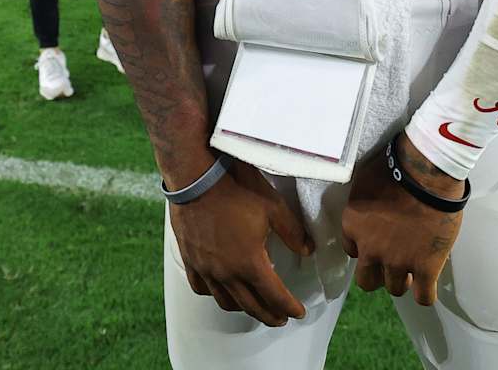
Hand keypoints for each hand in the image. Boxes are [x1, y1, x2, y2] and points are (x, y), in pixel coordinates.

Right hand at [167, 160, 312, 326]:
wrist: (197, 177)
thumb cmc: (236, 189)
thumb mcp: (273, 207)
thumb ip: (293, 232)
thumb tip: (308, 249)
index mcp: (250, 262)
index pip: (274, 295)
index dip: (289, 307)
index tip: (299, 312)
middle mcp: (227, 272)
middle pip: (251, 305)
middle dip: (269, 315)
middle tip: (280, 319)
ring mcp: (205, 268)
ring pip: (225, 301)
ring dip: (243, 309)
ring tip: (254, 307)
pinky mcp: (190, 259)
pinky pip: (201, 288)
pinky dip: (214, 294)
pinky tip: (220, 291)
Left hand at [340, 133, 464, 306]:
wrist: (428, 171)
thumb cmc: (397, 164)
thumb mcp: (365, 177)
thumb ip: (361, 198)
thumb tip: (366, 198)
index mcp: (353, 225)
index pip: (351, 250)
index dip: (366, 247)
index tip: (378, 240)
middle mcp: (370, 249)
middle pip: (367, 281)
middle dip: (379, 274)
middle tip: (393, 261)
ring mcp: (398, 261)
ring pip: (395, 288)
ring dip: (403, 280)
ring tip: (414, 267)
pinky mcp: (426, 267)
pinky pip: (424, 297)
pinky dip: (426, 294)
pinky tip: (429, 282)